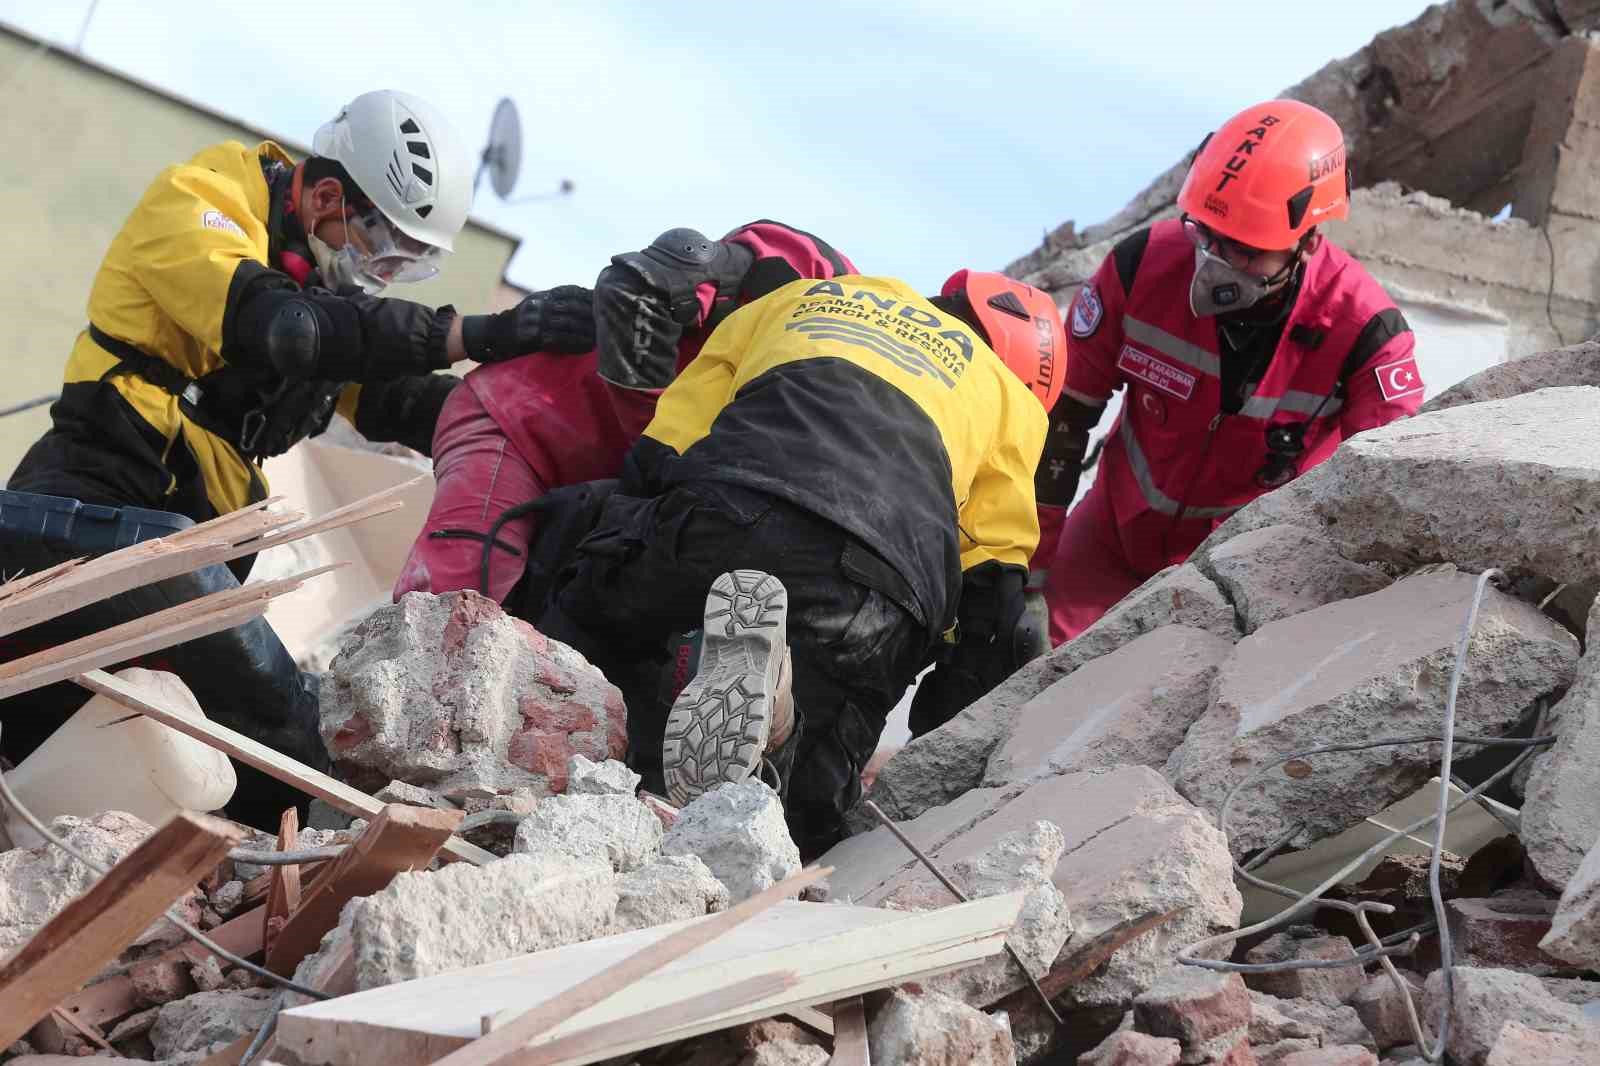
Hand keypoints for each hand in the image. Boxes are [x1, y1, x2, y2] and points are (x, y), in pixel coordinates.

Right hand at [461, 285, 595, 362]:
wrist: (495, 334)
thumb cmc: (521, 321)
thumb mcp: (537, 304)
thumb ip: (557, 301)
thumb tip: (585, 299)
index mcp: (542, 297)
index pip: (569, 292)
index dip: (588, 296)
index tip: (605, 300)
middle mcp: (538, 305)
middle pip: (571, 307)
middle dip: (592, 314)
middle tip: (611, 319)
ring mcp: (534, 321)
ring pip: (567, 324)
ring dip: (587, 330)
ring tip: (604, 334)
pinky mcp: (532, 338)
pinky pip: (558, 340)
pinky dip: (575, 343)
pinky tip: (588, 346)